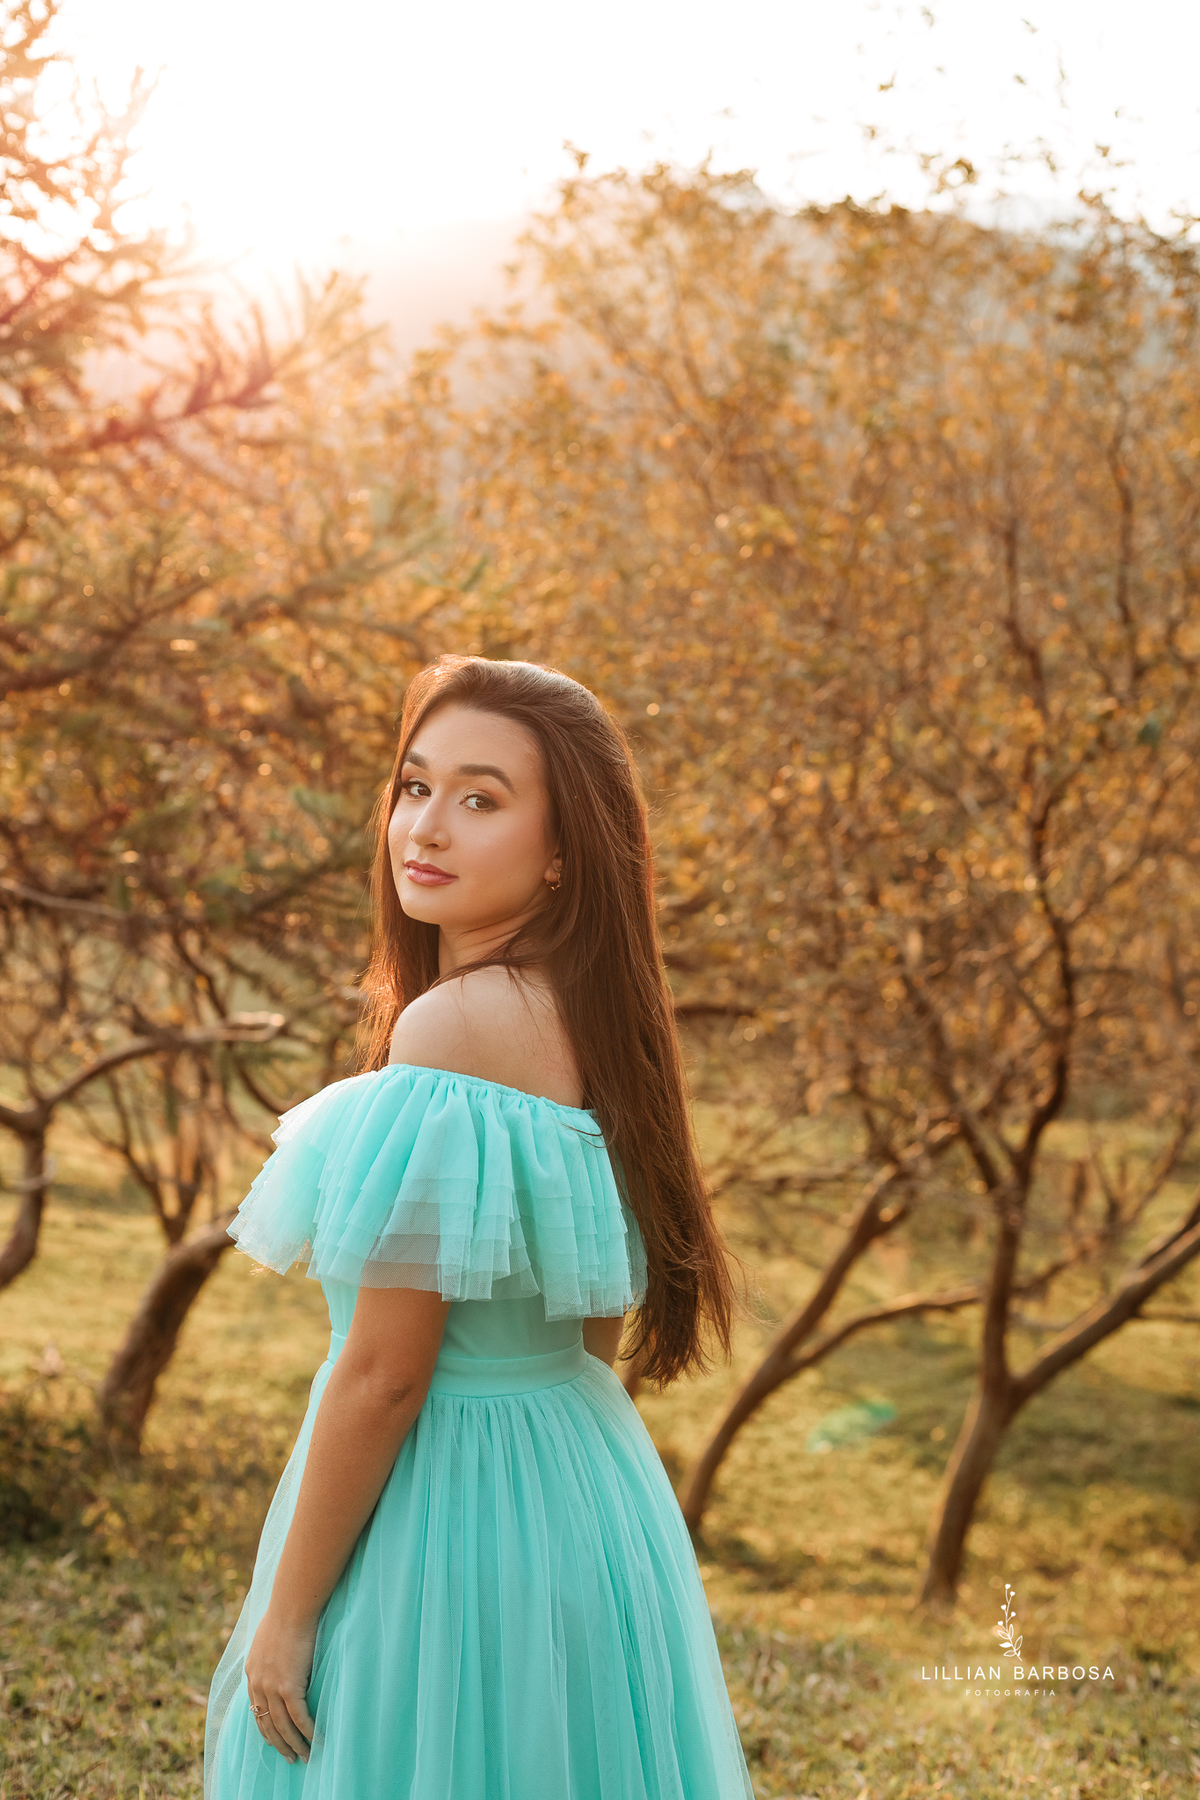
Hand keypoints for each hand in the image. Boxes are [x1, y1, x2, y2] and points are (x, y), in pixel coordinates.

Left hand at [244, 1606, 317, 1764]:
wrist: (292, 1607)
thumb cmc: (285, 1614)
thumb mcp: (267, 1637)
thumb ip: (268, 1653)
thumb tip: (276, 1656)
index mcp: (252, 1673)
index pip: (256, 1709)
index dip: (266, 1727)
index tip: (273, 1740)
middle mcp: (258, 1684)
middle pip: (267, 1724)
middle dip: (279, 1744)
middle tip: (290, 1757)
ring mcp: (272, 1687)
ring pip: (282, 1726)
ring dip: (293, 1744)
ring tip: (304, 1756)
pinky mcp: (288, 1686)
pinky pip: (298, 1717)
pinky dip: (307, 1731)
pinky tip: (315, 1739)